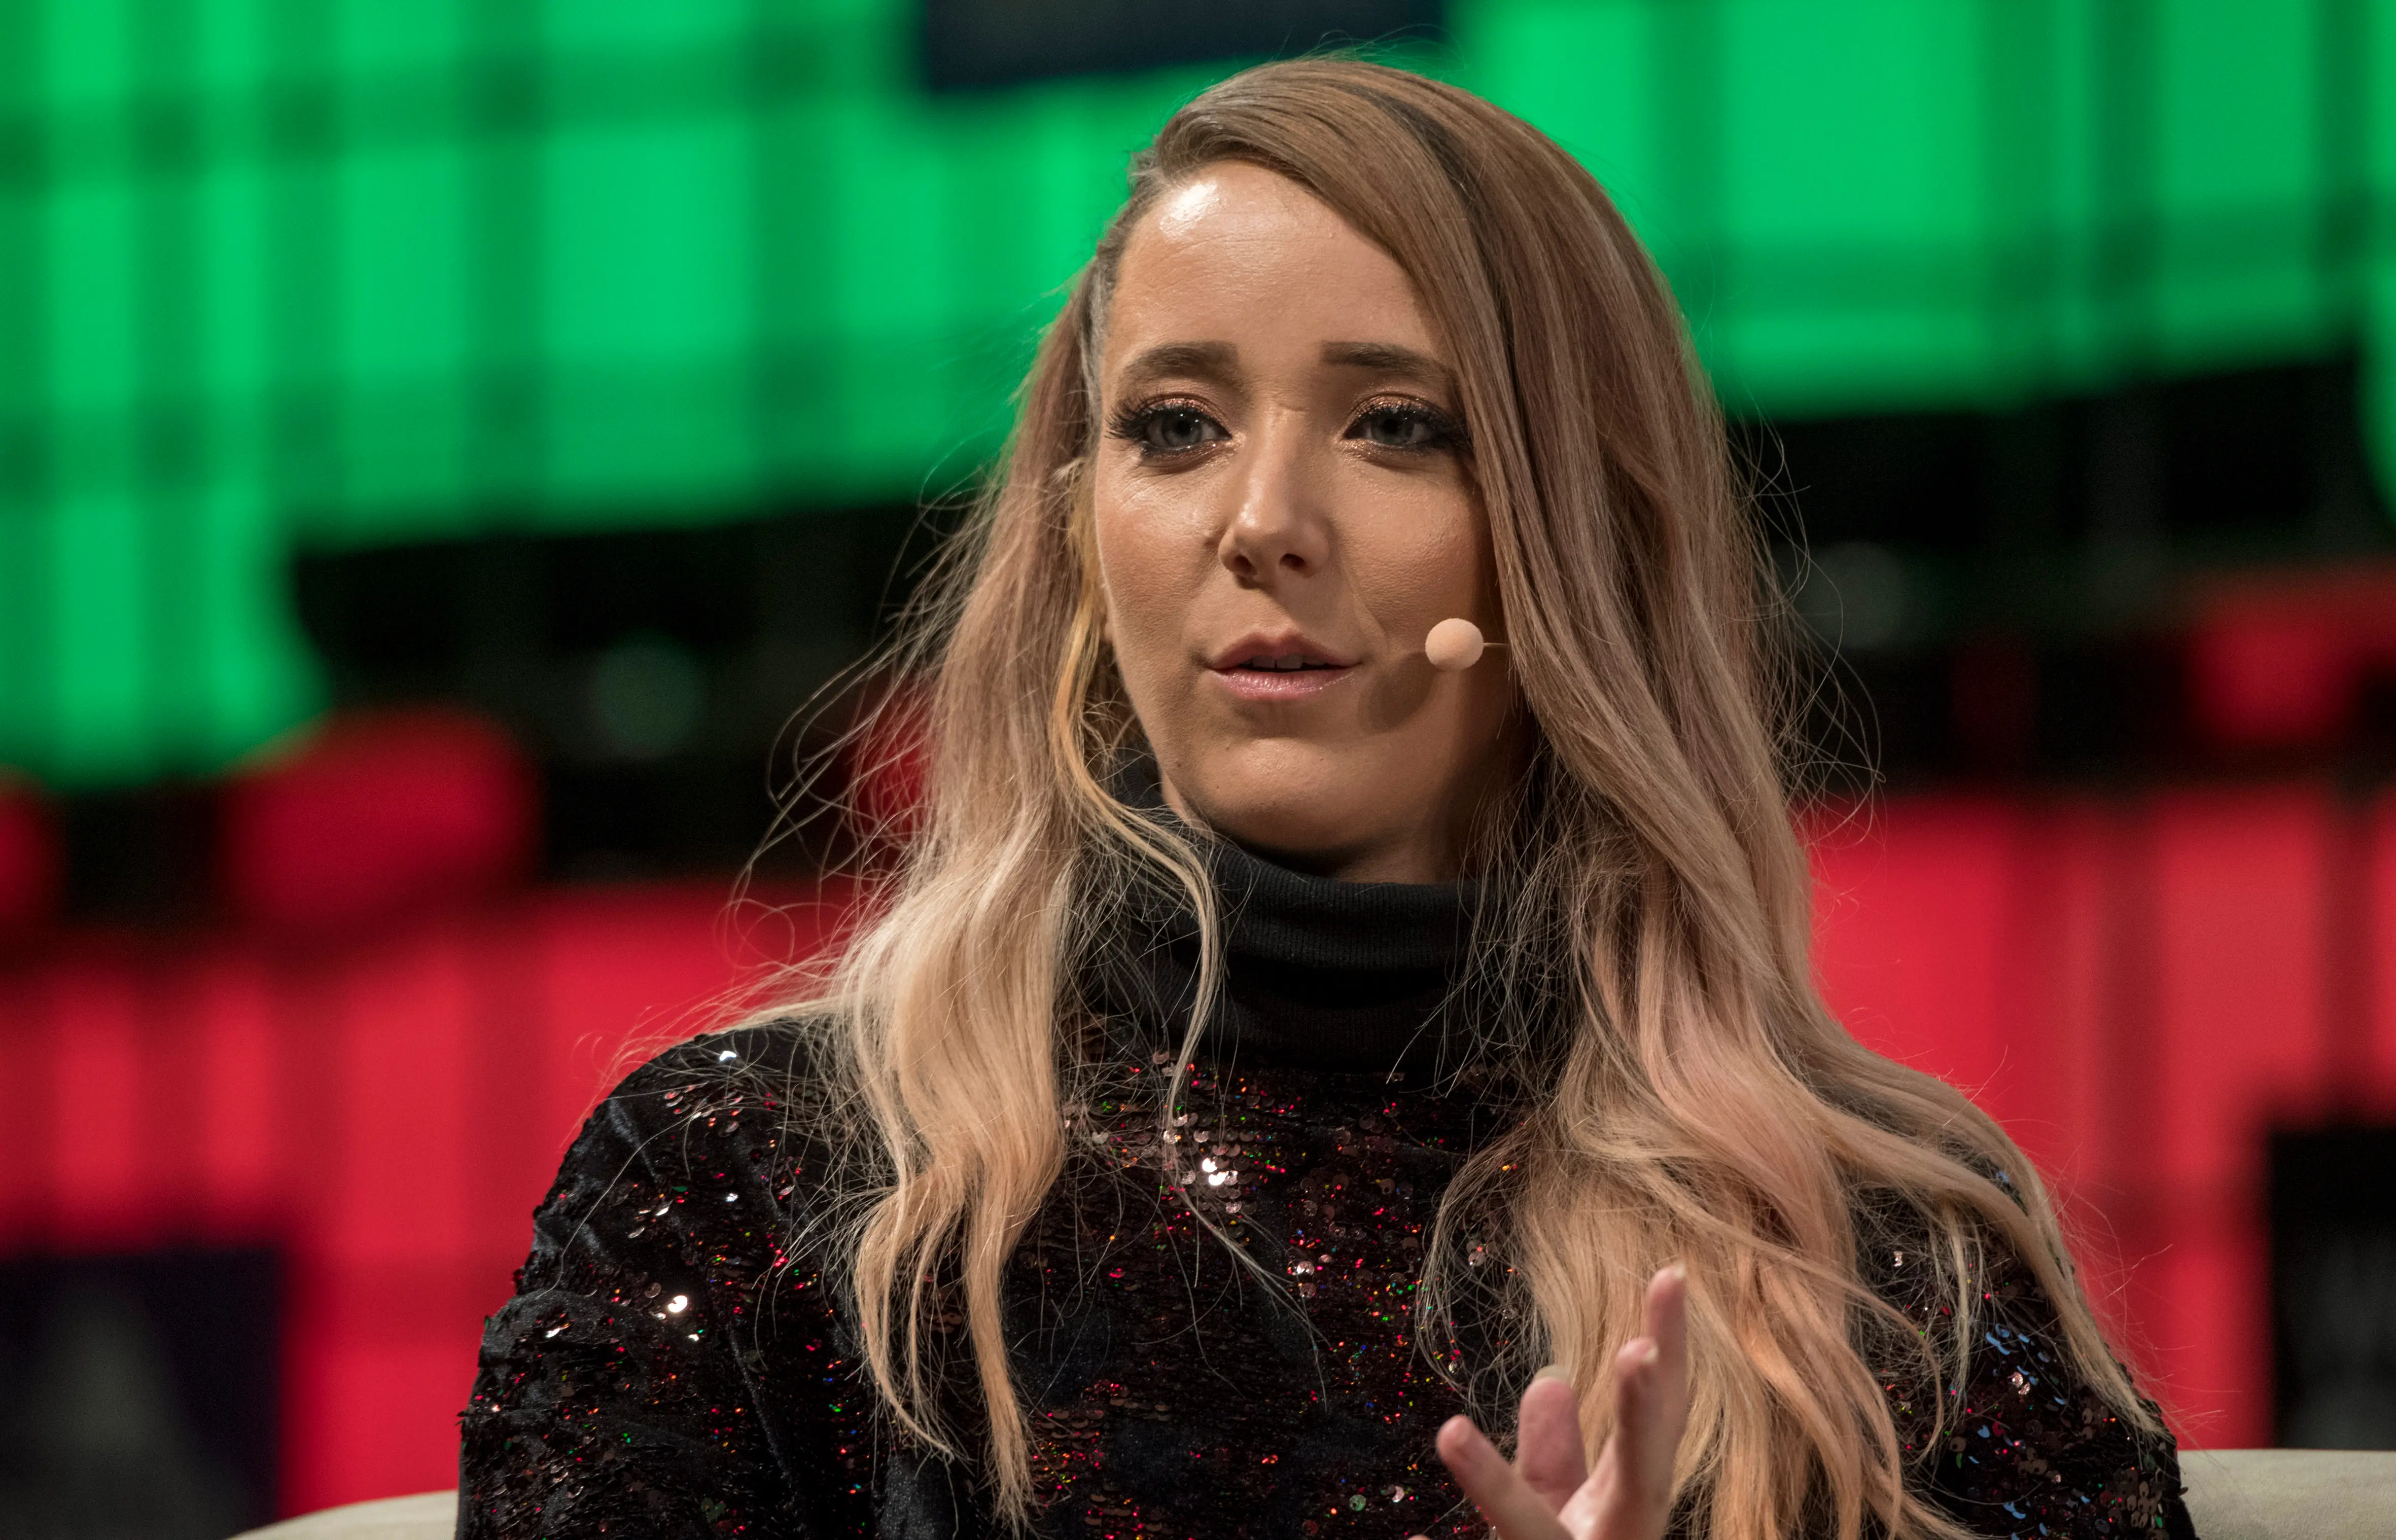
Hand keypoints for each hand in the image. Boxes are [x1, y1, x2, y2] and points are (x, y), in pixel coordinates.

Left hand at [1418, 1265, 1689, 1539]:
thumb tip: (1551, 1380)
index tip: (1672, 1274)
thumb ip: (1553, 1453)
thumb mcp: (1555, 1507)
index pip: (1659, 1418)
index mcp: (1630, 1504)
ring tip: (1454, 1434)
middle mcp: (1620, 1535)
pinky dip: (1476, 1491)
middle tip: (1639, 1352)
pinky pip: (1499, 1536)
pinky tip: (1430, 1483)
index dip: (1671, 1352)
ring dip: (1500, 1485)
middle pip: (1639, 1478)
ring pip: (1535, 1527)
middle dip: (1641, 1419)